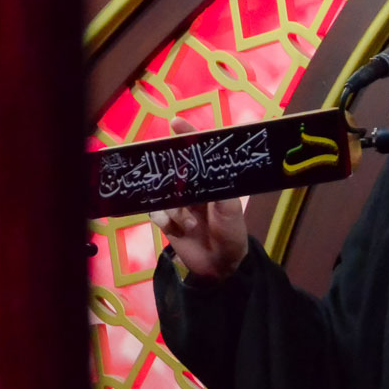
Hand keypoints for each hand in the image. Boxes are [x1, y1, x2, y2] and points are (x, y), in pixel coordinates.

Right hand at [146, 117, 248, 281]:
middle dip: (170, 175)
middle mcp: (192, 189)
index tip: (176, 122)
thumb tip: (206, 167)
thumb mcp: (230, 208)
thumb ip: (217, 187)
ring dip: (174, 209)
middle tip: (173, 183)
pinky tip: (179, 230)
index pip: (198, 154)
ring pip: (163, 195)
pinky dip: (166, 221)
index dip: (188, 136)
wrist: (222, 266)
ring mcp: (178, 205)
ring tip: (189, 224)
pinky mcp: (167, 221)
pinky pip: (156, 213)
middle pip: (173, 171)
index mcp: (210, 181)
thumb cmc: (232, 233)